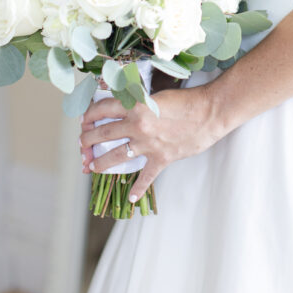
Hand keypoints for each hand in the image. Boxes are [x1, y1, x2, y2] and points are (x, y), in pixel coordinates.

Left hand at [79, 84, 222, 202]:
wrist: (211, 112)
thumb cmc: (187, 99)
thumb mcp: (157, 94)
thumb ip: (139, 102)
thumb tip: (124, 106)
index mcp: (136, 106)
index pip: (103, 109)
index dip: (89, 114)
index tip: (84, 120)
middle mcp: (138, 126)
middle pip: (104, 134)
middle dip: (88, 140)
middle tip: (82, 145)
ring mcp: (149, 145)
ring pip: (116, 156)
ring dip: (101, 162)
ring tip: (92, 166)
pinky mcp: (162, 158)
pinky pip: (146, 177)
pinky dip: (138, 189)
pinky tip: (131, 198)